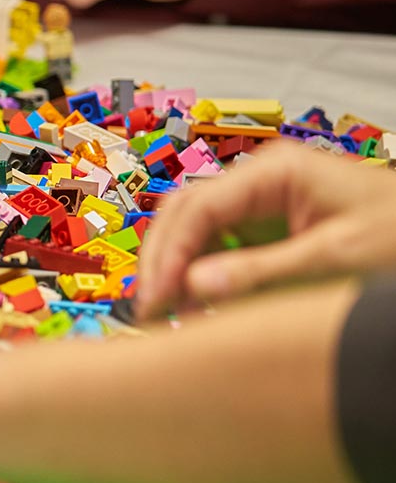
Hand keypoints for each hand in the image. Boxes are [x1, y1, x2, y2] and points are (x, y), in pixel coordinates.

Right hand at [136, 142, 395, 317]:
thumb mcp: (332, 258)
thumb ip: (260, 272)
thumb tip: (192, 286)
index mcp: (275, 172)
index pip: (198, 207)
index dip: (169, 253)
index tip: (156, 296)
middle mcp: (261, 180)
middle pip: (186, 212)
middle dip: (162, 257)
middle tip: (149, 306)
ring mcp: (263, 201)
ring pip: (196, 228)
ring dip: (177, 266)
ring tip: (167, 310)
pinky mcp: (268, 225)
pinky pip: (220, 243)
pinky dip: (202, 272)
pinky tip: (195, 302)